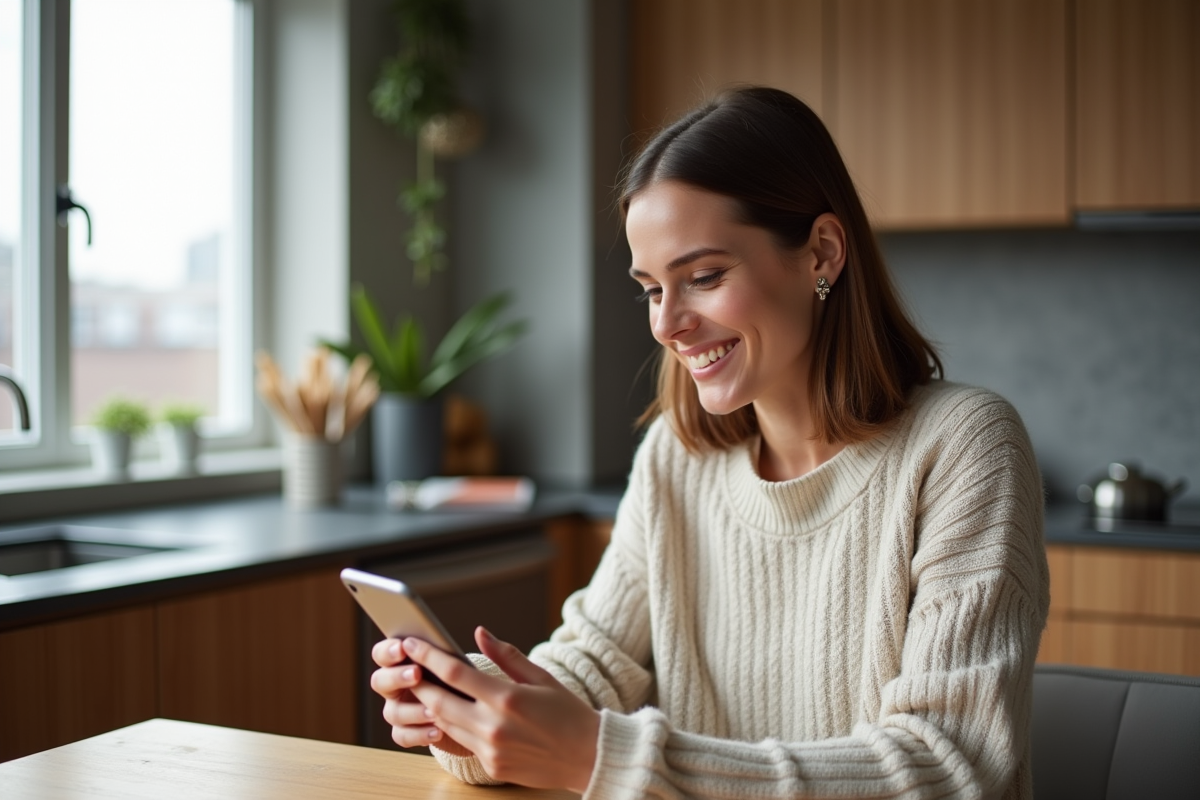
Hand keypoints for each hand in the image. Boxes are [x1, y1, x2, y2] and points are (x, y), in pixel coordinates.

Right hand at [369, 638, 471, 756]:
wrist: (479, 718)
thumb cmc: (471, 683)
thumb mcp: (474, 667)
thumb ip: (475, 652)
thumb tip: (481, 632)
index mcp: (406, 661)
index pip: (384, 653)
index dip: (389, 650)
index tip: (405, 646)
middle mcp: (398, 684)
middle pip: (379, 681)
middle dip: (395, 676)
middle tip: (416, 673)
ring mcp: (401, 710)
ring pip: (391, 712)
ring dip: (410, 710)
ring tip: (433, 710)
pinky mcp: (410, 733)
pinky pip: (402, 736)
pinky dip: (417, 734)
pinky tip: (437, 731)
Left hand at [406, 627, 600, 792]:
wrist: (589, 757)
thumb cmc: (568, 712)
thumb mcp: (541, 677)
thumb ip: (506, 655)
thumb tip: (478, 633)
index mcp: (507, 698)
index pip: (455, 673)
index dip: (428, 657)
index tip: (411, 643)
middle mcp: (494, 726)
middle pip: (439, 701)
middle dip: (417, 682)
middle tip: (403, 666)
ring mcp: (490, 749)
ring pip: (445, 723)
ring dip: (429, 705)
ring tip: (419, 687)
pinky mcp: (491, 765)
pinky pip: (461, 741)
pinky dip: (449, 725)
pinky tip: (445, 712)